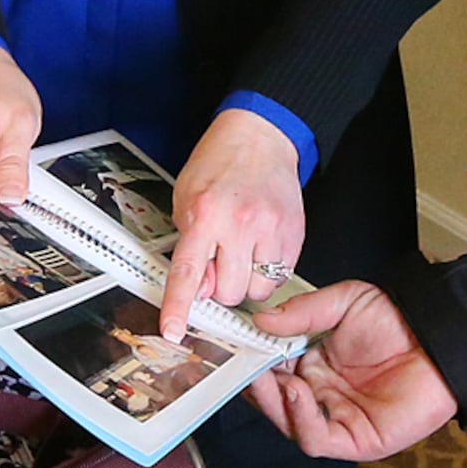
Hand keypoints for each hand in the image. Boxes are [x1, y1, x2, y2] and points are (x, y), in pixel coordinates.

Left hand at [159, 108, 307, 338]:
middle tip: (219, 261)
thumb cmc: (219, 165)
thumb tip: (199, 290)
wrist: (260, 137)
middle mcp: (239, 223)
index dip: (178, 306)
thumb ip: (190, 245)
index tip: (172, 330)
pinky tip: (260, 248)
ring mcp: (271, 229)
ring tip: (242, 254)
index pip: (187, 273)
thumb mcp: (186, 200)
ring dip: (246, 282)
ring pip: (256, 290)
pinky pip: (280, 277)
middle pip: (228, 291)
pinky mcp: (294, 233)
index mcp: (205, 214)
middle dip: (219, 286)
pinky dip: (267, 271)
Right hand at [251, 281, 456, 460]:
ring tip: (270, 378)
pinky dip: (300, 420)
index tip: (233, 348)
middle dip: (255, 386)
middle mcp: (320, 396)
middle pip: (274, 402)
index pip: (270, 373)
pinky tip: (295, 391)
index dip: (250, 364)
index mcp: (312, 366)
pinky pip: (317, 439)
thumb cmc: (398, 320)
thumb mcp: (344, 302)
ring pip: (289, 424)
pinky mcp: (356, 441)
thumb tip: (261, 320)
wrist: (440, 336)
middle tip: (244, 367)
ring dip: (274, 403)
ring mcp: (337, 420)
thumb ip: (303, 312)